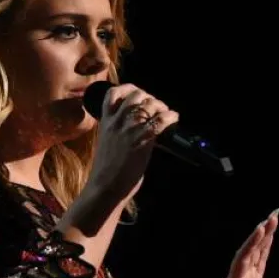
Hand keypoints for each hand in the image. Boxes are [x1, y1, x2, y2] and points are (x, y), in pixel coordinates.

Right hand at [86, 84, 179, 205]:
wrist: (104, 187)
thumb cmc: (106, 171)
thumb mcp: (108, 144)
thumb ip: (119, 133)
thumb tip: (137, 129)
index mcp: (106, 122)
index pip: (112, 94)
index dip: (128, 89)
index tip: (139, 95)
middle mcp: (116, 122)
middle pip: (135, 95)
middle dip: (149, 97)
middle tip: (157, 107)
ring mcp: (128, 130)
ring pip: (148, 104)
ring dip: (160, 106)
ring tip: (166, 113)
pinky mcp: (140, 141)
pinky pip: (159, 121)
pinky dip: (170, 116)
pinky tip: (174, 118)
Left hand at [204, 209, 278, 277]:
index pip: (244, 257)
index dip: (252, 243)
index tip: (261, 227)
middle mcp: (240, 276)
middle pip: (252, 249)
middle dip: (263, 232)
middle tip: (274, 214)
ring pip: (257, 252)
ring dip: (265, 236)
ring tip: (275, 218)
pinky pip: (260, 261)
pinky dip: (266, 249)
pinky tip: (270, 238)